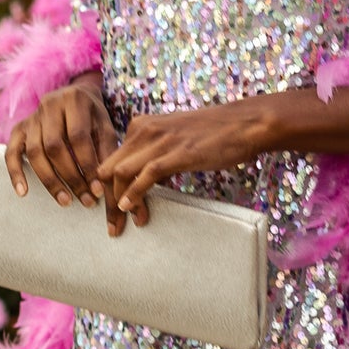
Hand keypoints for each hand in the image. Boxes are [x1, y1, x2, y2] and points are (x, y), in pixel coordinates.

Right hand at [5, 78, 114, 211]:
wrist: (76, 94)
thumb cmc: (93, 116)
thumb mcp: (106, 127)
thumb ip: (106, 152)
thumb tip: (106, 186)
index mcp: (74, 100)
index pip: (78, 137)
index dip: (87, 165)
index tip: (97, 189)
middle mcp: (49, 105)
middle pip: (54, 146)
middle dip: (71, 177)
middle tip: (85, 199)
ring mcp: (31, 117)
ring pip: (34, 152)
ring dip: (50, 180)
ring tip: (65, 201)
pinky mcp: (19, 129)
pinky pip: (12, 152)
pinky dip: (16, 173)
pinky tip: (23, 192)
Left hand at [94, 101, 268, 237]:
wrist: (243, 124)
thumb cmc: (212, 133)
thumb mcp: (173, 137)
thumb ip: (154, 153)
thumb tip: (144, 181)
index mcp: (140, 125)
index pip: (111, 160)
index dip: (107, 188)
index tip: (112, 210)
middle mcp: (144, 130)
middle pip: (108, 169)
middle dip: (106, 200)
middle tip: (112, 224)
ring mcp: (160, 141)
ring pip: (121, 173)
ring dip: (118, 203)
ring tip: (122, 223)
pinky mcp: (176, 153)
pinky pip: (146, 175)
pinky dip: (134, 194)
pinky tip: (130, 208)